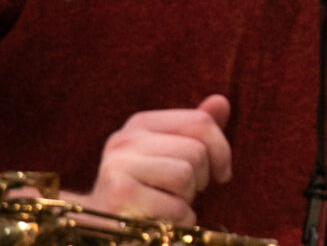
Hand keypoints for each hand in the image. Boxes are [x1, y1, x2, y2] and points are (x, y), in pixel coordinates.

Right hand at [78, 95, 232, 224]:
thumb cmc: (147, 190)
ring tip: (168, 204)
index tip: (222, 172)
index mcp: (140, 123)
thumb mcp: (171, 155)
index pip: (200, 121)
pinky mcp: (119, 196)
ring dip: (187, 199)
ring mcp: (118, 167)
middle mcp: (125, 140)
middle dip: (201, 178)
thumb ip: (195, 130)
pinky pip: (175, 206)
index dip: (222, 149)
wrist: (103, 229)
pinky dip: (180, 220)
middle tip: (183, 193)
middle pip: (196, 150)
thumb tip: (221, 101)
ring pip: (185, 175)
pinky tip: (161, 221)